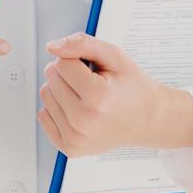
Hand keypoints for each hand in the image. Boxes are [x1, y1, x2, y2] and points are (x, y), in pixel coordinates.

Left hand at [36, 32, 168, 156]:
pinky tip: (78, 109)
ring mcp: (75, 138)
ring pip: (45, 94)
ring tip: (87, 96)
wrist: (149, 120)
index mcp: (97, 97)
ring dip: (62, 90)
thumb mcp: (115, 56)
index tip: (94, 70)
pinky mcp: (69, 148)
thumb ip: (82, 44)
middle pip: (51, 78)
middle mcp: (84, 121)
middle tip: (93, 83)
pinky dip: (58, 108)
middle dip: (69, 73)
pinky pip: (43, 115)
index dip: (77, 60)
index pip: (61, 63)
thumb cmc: (133, 88)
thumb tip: (52, 47)